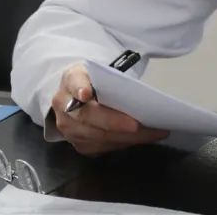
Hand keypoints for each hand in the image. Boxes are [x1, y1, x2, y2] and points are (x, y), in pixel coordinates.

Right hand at [51, 63, 168, 155]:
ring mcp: (69, 128)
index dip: (79, 88)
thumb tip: (132, 92)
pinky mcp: (79, 144)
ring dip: (127, 137)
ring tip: (152, 133)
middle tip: (138, 125)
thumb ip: (110, 78)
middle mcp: (63, 105)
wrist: (81, 95)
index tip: (86, 93)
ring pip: (97, 136)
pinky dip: (124, 143)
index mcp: (71, 79)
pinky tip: (142, 139)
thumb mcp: (101, 70)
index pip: (74, 82)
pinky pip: (102, 147)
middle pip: (88, 116)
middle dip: (114, 122)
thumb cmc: (97, 81)